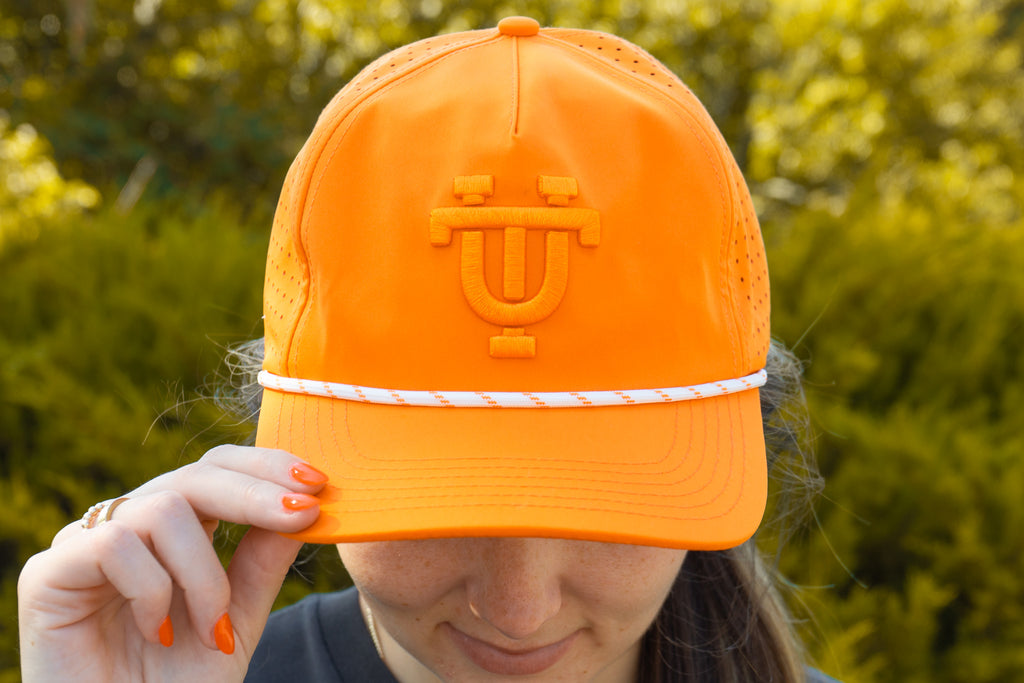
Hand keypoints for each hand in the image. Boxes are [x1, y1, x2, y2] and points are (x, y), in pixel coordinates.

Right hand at [18, 445, 326, 682]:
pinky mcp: (49, 572)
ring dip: (204, 574)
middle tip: (303, 511)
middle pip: (195, 475)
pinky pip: (114, 544)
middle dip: (257, 493)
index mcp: (172, 530)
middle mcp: (128, 526)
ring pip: (164, 509)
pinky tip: (157, 631)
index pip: (217, 469)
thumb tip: (306, 501)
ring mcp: (85, 543)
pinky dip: (152, 589)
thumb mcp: (238, 617)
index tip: (319, 484)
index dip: (266, 466)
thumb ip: (263, 561)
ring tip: (211, 629)